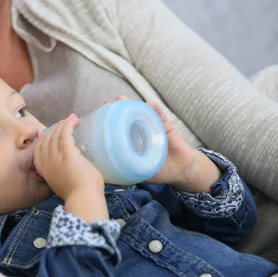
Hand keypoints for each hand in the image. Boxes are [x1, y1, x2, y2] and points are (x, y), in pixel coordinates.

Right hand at [34, 114, 107, 220]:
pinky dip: (68, 125)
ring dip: (63, 124)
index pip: (39, 150)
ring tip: (72, 118)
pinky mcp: (66, 152)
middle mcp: (47, 163)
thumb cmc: (80, 195)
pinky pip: (64, 133)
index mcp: (44, 171)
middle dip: (54, 129)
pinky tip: (74, 120)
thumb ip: (63, 174)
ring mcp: (55, 157)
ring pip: (55, 135)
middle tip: (64, 122)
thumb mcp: (64, 184)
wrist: (84, 199)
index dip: (44, 139)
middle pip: (46, 140)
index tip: (51, 132)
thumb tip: (72, 166)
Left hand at [104, 96, 219, 191]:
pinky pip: (160, 115)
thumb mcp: (137, 173)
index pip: (116, 127)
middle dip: (115, 108)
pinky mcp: (166, 125)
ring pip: (140, 112)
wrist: (180, 171)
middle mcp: (139, 130)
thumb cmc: (157, 171)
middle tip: (107, 102)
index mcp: (130, 140)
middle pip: (126, 116)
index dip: (107, 120)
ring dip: (131, 104)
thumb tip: (104, 177)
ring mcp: (152, 126)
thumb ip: (123, 173)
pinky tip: (149, 104)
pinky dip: (155, 109)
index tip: (97, 115)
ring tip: (122, 99)